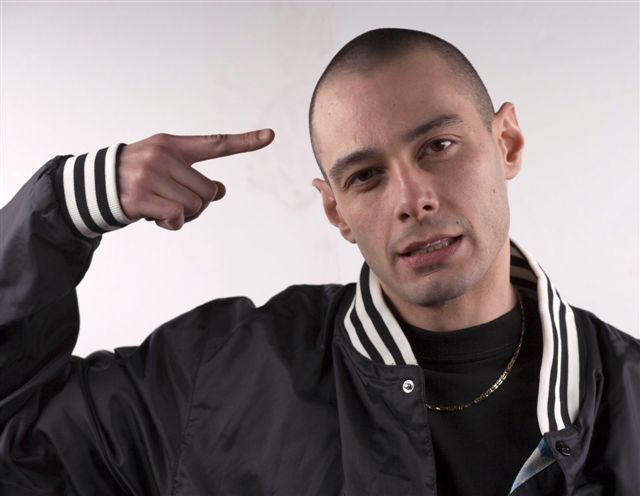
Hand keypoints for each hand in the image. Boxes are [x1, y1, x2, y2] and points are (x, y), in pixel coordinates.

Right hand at [117, 129, 274, 229]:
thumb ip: (191, 176)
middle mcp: (163, 155)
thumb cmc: (134, 179)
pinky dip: (172, 224)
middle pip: (208, 191)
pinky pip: (177, 217)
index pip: (215, 144)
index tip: (270, 136)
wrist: (91, 187)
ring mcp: (151, 174)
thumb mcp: (162, 168)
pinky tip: (155, 218)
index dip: (245, 141)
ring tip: (161, 208)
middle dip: (198, 204)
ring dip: (183, 216)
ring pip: (195, 206)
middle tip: (176, 204)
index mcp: (172, 145)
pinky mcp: (142, 196)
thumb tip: (220, 191)